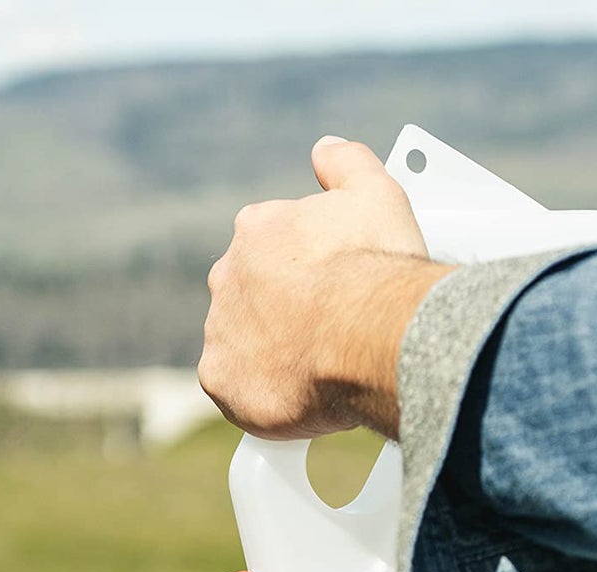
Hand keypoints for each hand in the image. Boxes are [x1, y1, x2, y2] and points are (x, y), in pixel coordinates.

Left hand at [199, 136, 449, 439]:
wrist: (367, 335)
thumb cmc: (375, 268)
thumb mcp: (376, 194)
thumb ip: (347, 164)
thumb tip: (325, 148)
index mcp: (256, 229)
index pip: (271, 250)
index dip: (304, 273)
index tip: (331, 291)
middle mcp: (227, 275)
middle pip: (251, 298)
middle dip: (282, 315)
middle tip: (326, 334)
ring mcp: (220, 329)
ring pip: (242, 345)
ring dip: (270, 356)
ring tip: (316, 370)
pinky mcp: (221, 380)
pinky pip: (234, 391)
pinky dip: (257, 396)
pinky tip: (293, 397)